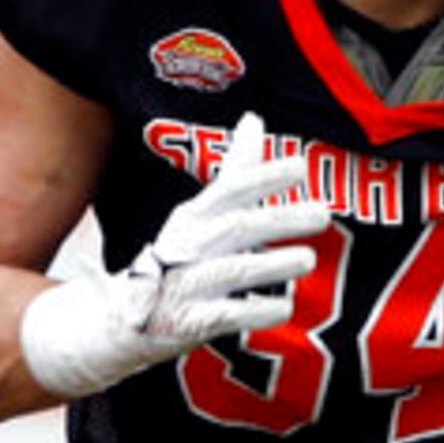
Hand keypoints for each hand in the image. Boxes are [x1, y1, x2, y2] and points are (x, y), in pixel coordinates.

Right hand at [17, 111, 328, 400]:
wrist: (120, 318)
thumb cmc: (175, 259)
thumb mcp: (200, 213)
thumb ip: (234, 172)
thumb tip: (255, 120)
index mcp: (193, 218)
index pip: (229, 189)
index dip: (262, 176)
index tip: (300, 167)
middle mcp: (188, 246)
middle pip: (235, 227)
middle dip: (279, 218)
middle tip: (323, 214)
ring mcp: (186, 285)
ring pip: (232, 271)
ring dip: (272, 264)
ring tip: (309, 259)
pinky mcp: (188, 322)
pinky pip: (227, 315)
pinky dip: (256, 311)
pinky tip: (285, 307)